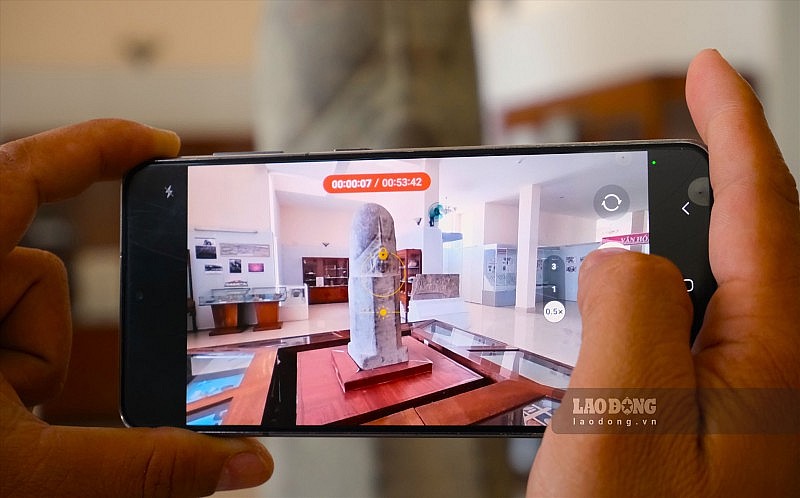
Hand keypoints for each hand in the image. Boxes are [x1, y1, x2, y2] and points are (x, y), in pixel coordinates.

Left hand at [0, 120, 272, 496]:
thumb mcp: (19, 473)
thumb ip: (136, 472)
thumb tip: (242, 465)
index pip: (23, 173)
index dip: (99, 146)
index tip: (159, 145)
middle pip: (31, 271)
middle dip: (39, 344)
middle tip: (8, 406)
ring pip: (13, 304)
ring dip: (15, 366)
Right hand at [528, 50, 799, 495]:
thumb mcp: (622, 411)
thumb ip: (628, 301)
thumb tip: (621, 258)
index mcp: (774, 358)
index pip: (761, 205)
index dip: (734, 126)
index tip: (709, 71)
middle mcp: (775, 376)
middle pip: (746, 246)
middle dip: (703, 190)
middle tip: (660, 157)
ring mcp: (747, 405)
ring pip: (705, 298)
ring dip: (655, 269)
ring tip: (606, 274)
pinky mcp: (712, 428)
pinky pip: (679, 344)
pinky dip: (640, 322)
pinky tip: (601, 346)